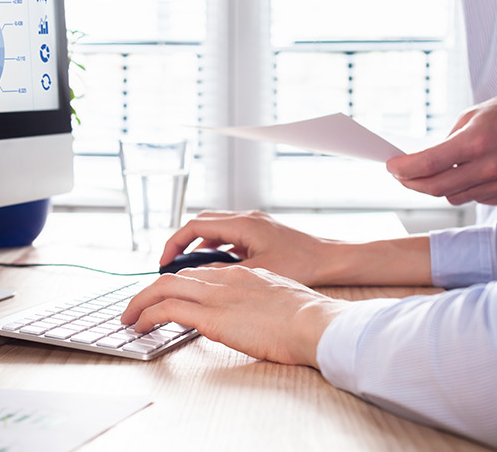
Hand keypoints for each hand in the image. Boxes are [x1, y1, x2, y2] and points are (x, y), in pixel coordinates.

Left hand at [121, 266, 350, 366]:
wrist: (314, 322)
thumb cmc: (307, 319)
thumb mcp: (280, 299)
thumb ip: (260, 300)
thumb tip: (253, 314)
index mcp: (243, 274)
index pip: (200, 273)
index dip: (178, 284)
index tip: (167, 295)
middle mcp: (225, 279)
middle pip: (176, 277)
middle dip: (151, 290)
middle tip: (137, 306)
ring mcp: (216, 295)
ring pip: (164, 288)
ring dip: (141, 302)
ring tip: (129, 317)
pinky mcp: (210, 315)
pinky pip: (167, 309)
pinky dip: (148, 315)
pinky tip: (140, 325)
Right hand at [160, 211, 432, 286]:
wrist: (332, 259)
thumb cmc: (302, 264)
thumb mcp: (257, 273)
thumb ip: (224, 273)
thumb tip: (197, 278)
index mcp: (242, 224)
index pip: (195, 226)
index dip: (174, 243)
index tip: (163, 262)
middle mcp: (246, 219)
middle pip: (201, 224)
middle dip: (182, 243)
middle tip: (170, 265)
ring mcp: (254, 224)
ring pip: (215, 229)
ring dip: (199, 246)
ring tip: (188, 269)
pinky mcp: (262, 233)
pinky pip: (229, 236)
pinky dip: (216, 248)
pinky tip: (216, 268)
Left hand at [386, 86, 496, 205]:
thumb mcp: (473, 116)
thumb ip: (447, 141)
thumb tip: (423, 161)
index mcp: (477, 142)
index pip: (429, 164)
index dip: (404, 169)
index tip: (391, 167)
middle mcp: (490, 167)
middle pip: (436, 188)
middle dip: (411, 183)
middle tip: (401, 176)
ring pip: (454, 197)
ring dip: (438, 187)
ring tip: (433, 173)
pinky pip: (475, 198)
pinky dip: (464, 189)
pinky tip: (465, 175)